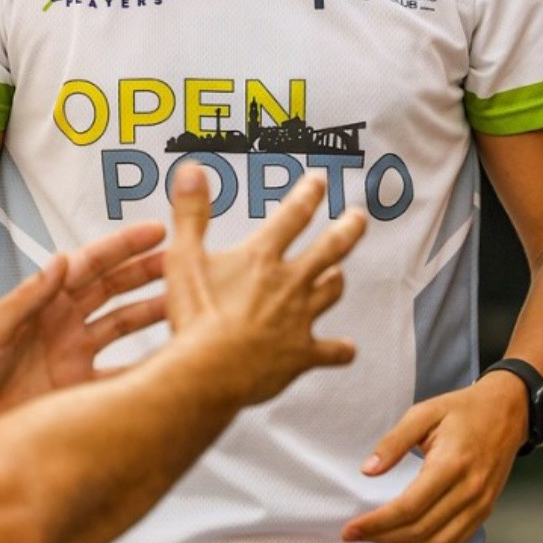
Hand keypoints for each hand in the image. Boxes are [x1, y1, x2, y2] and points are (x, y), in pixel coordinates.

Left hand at [0, 219, 167, 425]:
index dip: (124, 248)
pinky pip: (118, 374)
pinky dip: (143, 368)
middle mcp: (62, 323)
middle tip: (186, 261)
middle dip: (150, 273)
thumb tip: (59, 260)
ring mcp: (73, 354)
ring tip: (187, 304)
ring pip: (124, 326)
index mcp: (43, 301)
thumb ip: (28, 296)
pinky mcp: (76, 388)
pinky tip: (167, 362)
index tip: (157, 232)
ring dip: (153, 313)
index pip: (91, 265)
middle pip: (115, 289)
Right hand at [166, 165, 363, 403]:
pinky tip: (346, 350)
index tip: (318, 182)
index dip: (308, 194)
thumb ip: (190, 214)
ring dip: (335, 280)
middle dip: (348, 229)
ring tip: (338, 274)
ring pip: (330, 291)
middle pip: (330, 248)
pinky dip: (340, 350)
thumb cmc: (196, 317)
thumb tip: (191, 172)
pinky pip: (330, 351)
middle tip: (358, 217)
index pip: (293, 216)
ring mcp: (299, 318)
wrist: (210, 371)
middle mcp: (288, 283)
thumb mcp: (184, 258)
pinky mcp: (301, 353)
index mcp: (262, 258)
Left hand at [341, 370, 528, 542]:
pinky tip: (406, 537)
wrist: (508, 411)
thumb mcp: (423, 413)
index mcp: (451, 464)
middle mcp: (469, 490)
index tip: (350, 530)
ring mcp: (481, 504)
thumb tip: (367, 471)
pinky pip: (455, 540)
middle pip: (421, 529)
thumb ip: (394, 442)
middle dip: (383, 537)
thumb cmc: (462, 410)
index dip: (376, 523)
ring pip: (438, 542)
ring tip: (376, 537)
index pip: (409, 507)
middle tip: (355, 534)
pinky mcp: (486, 510)